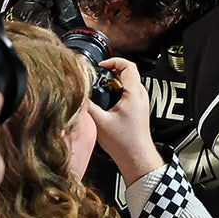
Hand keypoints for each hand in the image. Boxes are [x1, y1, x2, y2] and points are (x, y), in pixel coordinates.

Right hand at [88, 58, 164, 184]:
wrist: (136, 157)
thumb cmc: (123, 142)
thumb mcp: (100, 122)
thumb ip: (88, 106)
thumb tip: (77, 93)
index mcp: (134, 93)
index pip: (128, 65)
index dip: (113, 61)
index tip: (100, 65)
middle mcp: (140, 95)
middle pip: (127, 72)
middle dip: (110, 71)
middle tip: (97, 76)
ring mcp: (140, 101)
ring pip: (127, 82)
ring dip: (113, 82)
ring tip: (99, 88)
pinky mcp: (138, 108)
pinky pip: (128, 92)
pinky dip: (116, 91)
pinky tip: (105, 101)